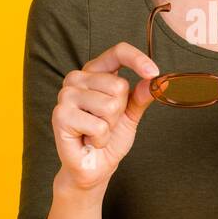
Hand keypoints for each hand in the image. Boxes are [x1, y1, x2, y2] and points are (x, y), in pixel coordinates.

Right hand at [52, 42, 158, 190]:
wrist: (94, 166)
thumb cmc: (109, 138)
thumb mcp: (131, 114)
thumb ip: (141, 96)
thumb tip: (157, 80)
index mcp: (94, 72)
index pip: (117, 52)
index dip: (137, 59)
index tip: (154, 72)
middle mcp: (77, 78)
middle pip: (118, 85)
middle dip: (120, 111)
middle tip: (106, 123)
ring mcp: (66, 95)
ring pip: (109, 105)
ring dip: (109, 126)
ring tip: (96, 132)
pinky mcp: (60, 115)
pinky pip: (98, 126)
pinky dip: (100, 139)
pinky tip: (89, 141)